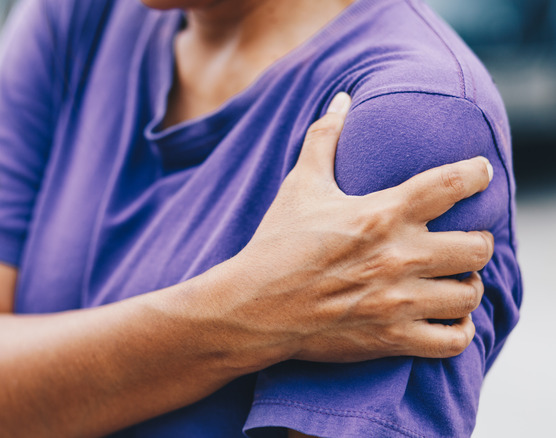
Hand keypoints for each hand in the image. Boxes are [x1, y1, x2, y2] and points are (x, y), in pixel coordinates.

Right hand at [217, 92, 493, 363]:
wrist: (253, 307)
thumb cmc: (276, 244)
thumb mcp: (299, 186)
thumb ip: (324, 138)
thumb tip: (341, 98)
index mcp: (380, 214)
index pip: (451, 184)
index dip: (477, 174)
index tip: (481, 173)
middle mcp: (397, 256)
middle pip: (478, 246)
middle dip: (477, 241)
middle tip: (462, 241)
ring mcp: (396, 301)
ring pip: (470, 293)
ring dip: (467, 284)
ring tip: (452, 279)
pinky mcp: (391, 338)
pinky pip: (453, 340)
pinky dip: (459, 329)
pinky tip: (447, 317)